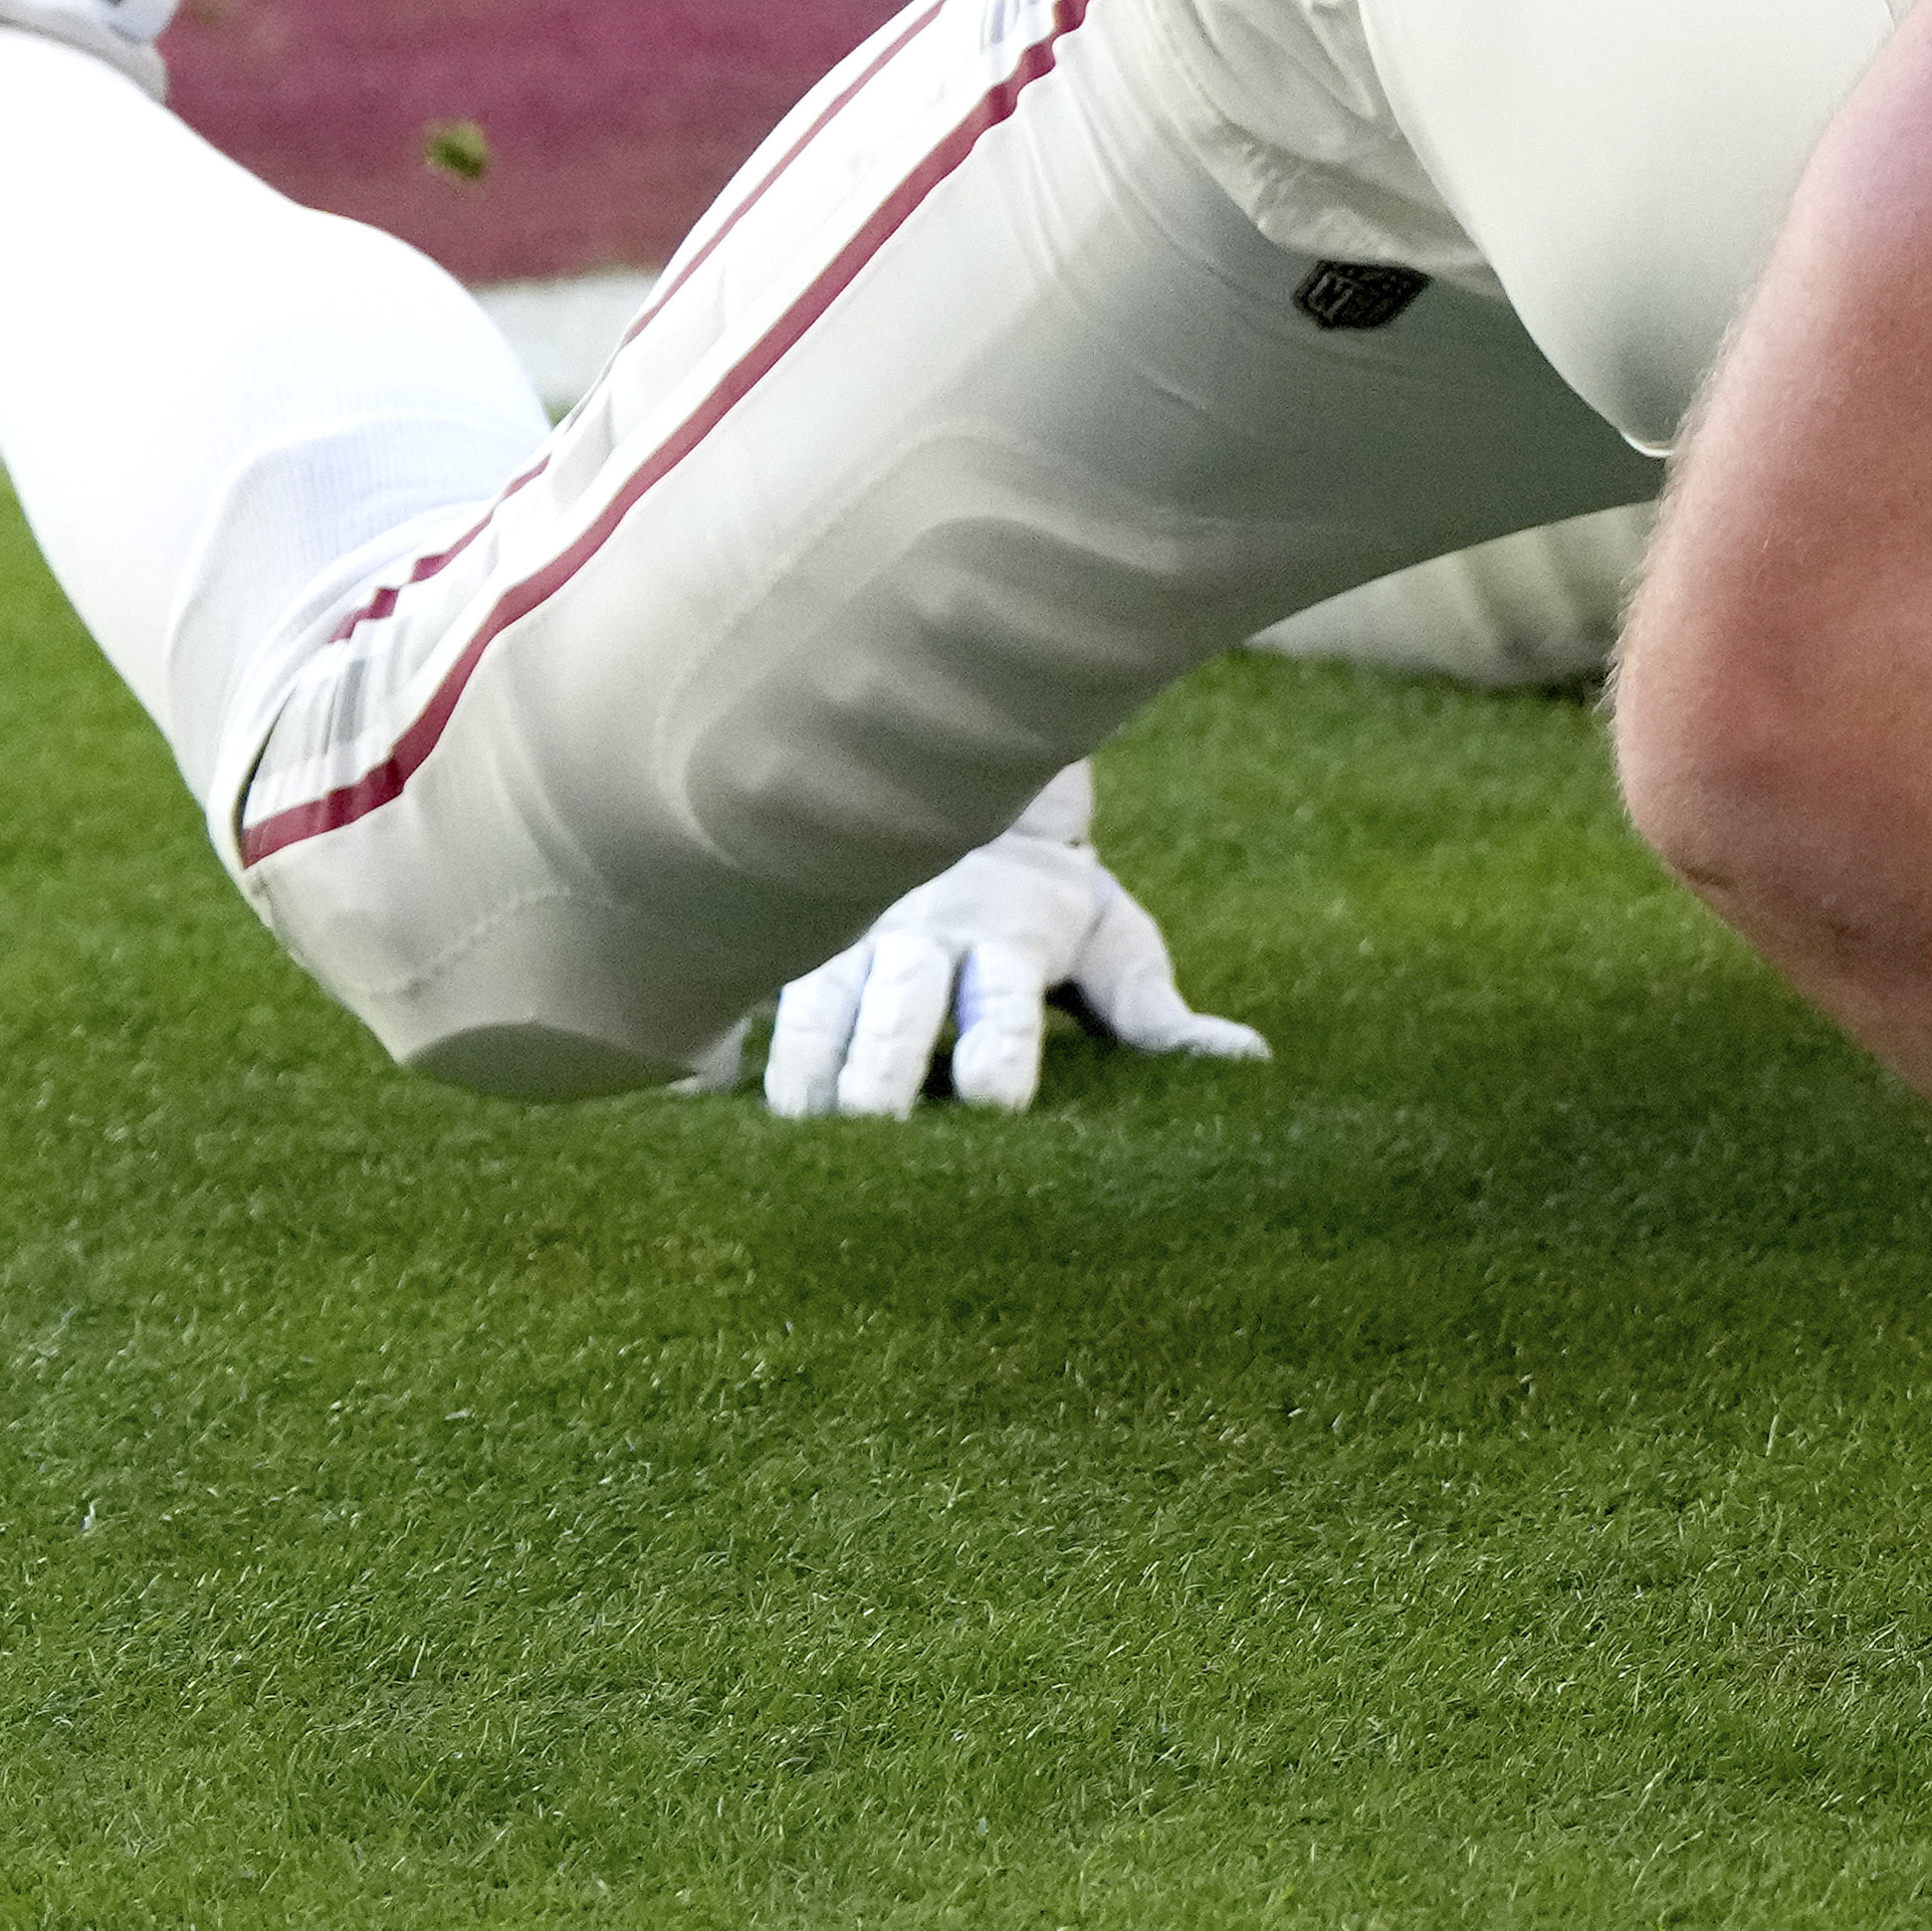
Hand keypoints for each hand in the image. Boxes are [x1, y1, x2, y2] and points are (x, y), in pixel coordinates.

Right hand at [755, 763, 1268, 1116]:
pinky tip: (683, 1097)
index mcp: (1005, 943)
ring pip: (812, 1005)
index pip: (1003, 1008)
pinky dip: (717, 1044)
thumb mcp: (1116, 941)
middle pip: (897, 1010)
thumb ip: (1161, 1013)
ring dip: (800, 1065)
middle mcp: (919, 942)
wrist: (969, 802)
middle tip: (874, 1127)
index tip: (998, 1106)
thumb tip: (1248, 1064)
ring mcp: (845, 945)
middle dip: (886, 1067)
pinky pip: (749, 999)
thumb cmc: (1053, 906)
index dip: (1001, 1054)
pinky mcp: (792, 954)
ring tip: (788, 1129)